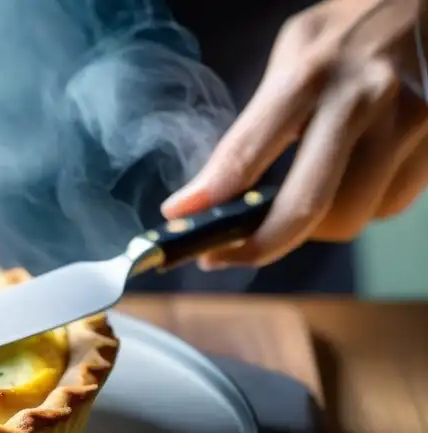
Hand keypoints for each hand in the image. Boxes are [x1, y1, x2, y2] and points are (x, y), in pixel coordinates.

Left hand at [161, 0, 427, 269]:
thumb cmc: (352, 29)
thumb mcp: (295, 52)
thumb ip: (257, 121)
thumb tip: (209, 193)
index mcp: (312, 74)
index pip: (248, 153)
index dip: (210, 200)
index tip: (179, 220)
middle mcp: (363, 100)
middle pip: (307, 210)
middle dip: (262, 245)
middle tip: (231, 251)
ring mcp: (409, 123)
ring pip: (352, 218)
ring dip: (317, 225)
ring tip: (302, 199)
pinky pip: (390, 205)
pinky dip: (363, 205)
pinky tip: (353, 176)